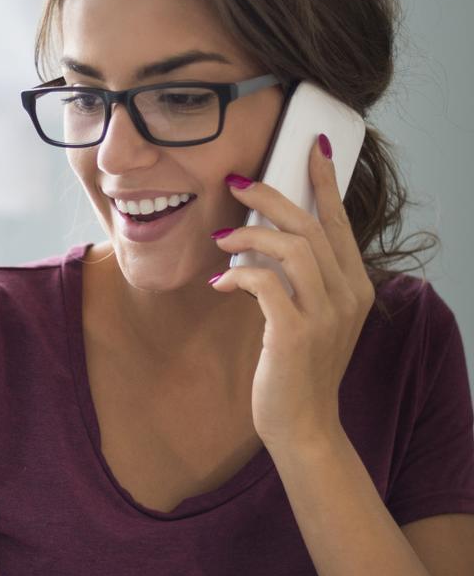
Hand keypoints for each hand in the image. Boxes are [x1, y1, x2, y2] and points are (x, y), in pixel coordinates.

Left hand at [209, 136, 374, 454]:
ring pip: (291, 248)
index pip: (340, 224)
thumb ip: (299, 285)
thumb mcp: (309, 321)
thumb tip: (262, 247)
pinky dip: (239, 274)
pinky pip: (264, 284)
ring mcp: (325, 315)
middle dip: (272, 197)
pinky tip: (220, 281)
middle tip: (237, 182)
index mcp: (354, 287)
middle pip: (311, 226)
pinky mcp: (296, 334)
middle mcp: (347, 295)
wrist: (304, 426)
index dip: (324, 184)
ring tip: (221, 235)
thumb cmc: (298, 372)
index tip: (311, 149)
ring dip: (250, 234)